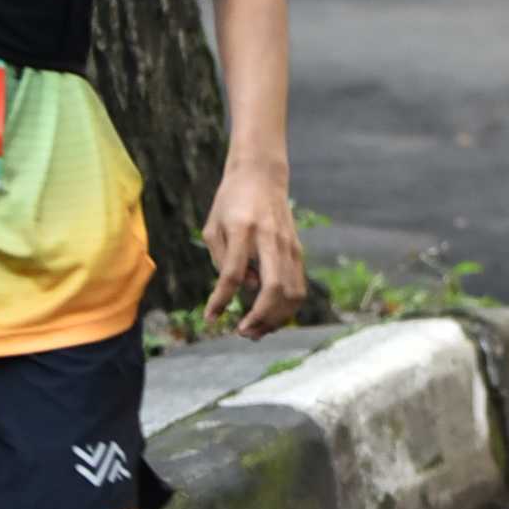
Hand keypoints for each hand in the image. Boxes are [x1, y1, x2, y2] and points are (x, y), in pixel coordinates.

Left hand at [200, 157, 305, 338]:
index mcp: (243, 229)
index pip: (233, 273)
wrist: (262, 176)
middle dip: (259, 317)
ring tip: (256, 331)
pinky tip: (270, 317)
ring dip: (275, 318)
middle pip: (273, 288)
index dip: (220, 299)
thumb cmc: (231, 202)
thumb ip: (223, 261)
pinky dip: (286, 308)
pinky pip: (298, 286)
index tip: (210, 318)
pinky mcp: (297, 250)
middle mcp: (270, 238)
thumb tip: (245, 289)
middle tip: (241, 332)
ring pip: (291, 292)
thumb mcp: (213, 227)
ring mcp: (289, 245)